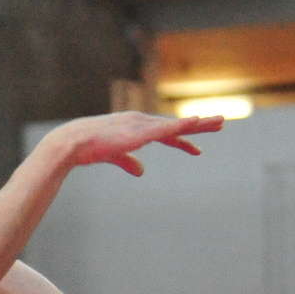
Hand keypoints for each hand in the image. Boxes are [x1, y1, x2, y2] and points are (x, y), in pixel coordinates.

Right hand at [49, 111, 218, 176]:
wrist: (73, 143)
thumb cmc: (89, 148)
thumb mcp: (114, 155)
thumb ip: (129, 162)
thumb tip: (142, 171)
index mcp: (135, 127)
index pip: (164, 132)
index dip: (182, 139)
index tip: (197, 147)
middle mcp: (141, 122)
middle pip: (176, 124)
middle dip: (199, 125)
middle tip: (221, 123)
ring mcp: (141, 125)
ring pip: (176, 124)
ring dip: (199, 123)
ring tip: (219, 122)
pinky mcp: (139, 131)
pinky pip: (166, 128)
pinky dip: (182, 125)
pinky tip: (196, 123)